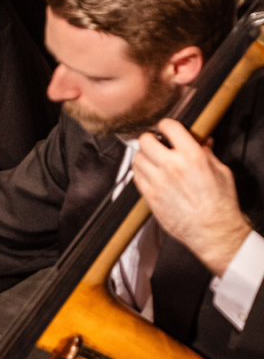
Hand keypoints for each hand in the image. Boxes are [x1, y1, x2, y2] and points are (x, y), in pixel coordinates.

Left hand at [134, 119, 252, 276]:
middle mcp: (172, 166)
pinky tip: (149, 174)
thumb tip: (203, 142)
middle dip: (151, 139)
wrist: (214, 232)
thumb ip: (208, 154)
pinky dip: (140, 172)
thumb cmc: (221, 205)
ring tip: (152, 160)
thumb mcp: (221, 172)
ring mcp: (158, 182)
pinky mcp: (150, 197)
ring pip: (137, 158)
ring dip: (144, 156)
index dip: (166, 125)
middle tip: (156, 144)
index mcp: (192, 156)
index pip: (169, 126)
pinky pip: (136, 176)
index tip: (165, 129)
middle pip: (146, 140)